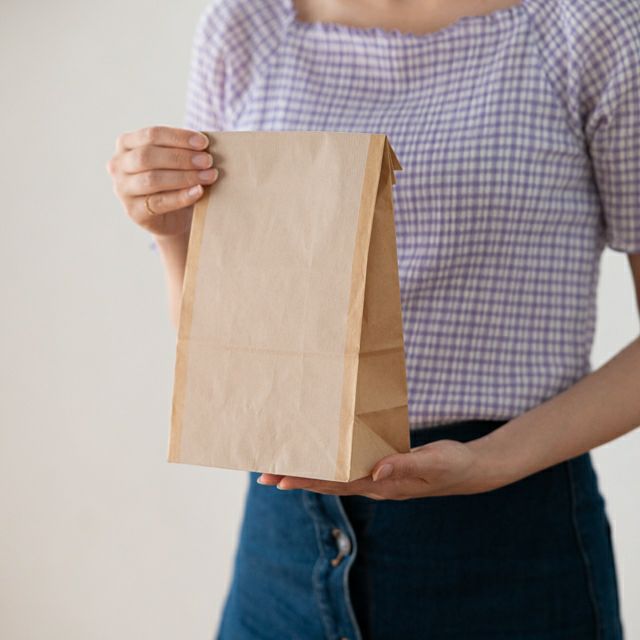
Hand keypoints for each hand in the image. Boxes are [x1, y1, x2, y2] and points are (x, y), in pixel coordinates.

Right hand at [105, 125, 219, 237]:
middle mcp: (119, 165)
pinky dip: (181, 197)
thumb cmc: (176, 182)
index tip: (204, 142)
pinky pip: (158, 202)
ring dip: (184, 176)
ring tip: (208, 176)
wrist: (174, 218)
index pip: (151, 134)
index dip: (178, 137)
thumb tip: (205, 146)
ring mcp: (122, 189)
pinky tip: (198, 192)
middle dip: (181, 157)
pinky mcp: (133, 211)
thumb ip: (184, 151)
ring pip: (152, 179)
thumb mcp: (176, 162)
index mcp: (127, 144)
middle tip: (207, 161)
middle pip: (148, 156)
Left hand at [257, 437, 501, 499]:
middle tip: (264, 474)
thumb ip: (405, 464)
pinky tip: (318, 458)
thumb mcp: (433, 462)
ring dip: (308, 473)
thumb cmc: (452, 464)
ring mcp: (377, 479)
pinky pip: (348, 468)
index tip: (280, 478)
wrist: (470, 470)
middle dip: (297, 478)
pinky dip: (328, 465)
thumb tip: (375, 471)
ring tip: (280, 469)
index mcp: (383, 485)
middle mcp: (374, 485)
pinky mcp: (382, 469)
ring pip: (335, 477)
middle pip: (328, 483)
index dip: (308, 481)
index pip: (337, 484)